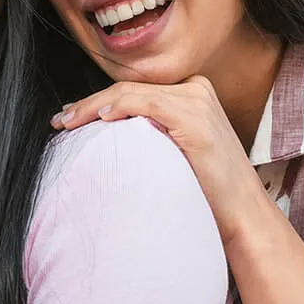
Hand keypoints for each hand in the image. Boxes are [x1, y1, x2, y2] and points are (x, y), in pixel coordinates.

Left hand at [52, 75, 271, 243]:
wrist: (243, 214)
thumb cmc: (206, 189)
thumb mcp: (173, 150)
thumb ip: (149, 131)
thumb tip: (105, 128)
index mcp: (191, 94)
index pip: (133, 91)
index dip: (96, 101)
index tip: (70, 116)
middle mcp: (195, 90)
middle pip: (127, 89)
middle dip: (88, 104)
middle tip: (61, 120)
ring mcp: (196, 100)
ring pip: (129, 93)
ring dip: (92, 107)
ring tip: (68, 122)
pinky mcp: (194, 116)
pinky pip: (145, 103)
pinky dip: (118, 107)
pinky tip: (100, 119)